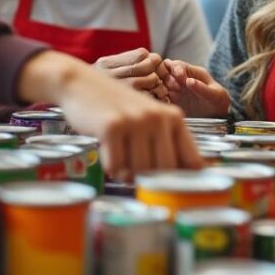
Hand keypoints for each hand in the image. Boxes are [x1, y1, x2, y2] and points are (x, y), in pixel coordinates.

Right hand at [18, 50, 201, 180]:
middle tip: (135, 167)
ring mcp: (136, 121)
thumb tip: (189, 176)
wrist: (82, 84)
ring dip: (126, 172)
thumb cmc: (117, 108)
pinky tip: (106, 149)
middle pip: (164, 172)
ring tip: (119, 153)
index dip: (185, 180)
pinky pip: (116, 167)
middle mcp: (158, 118)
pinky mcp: (112, 126)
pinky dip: (110, 165)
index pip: (192, 161)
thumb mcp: (149, 119)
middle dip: (149, 177)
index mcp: (174, 117)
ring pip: (139, 172)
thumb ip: (167, 143)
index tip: (177, 190)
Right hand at [159, 60, 230, 116]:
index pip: (178, 64)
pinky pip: (159, 96)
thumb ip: (202, 88)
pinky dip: (158, 97)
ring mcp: (175, 90)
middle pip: (165, 72)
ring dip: (160, 87)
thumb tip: (189, 81)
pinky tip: (164, 102)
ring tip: (167, 95)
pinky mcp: (171, 102)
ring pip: (159, 83)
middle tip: (173, 87)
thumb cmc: (219, 104)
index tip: (179, 76)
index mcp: (193, 73)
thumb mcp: (216, 95)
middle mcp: (181, 80)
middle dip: (165, 77)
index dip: (176, 68)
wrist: (217, 119)